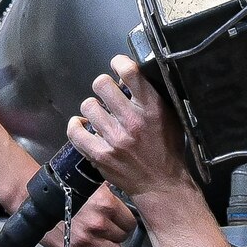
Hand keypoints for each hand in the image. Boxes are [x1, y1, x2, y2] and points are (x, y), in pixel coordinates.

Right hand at [41, 185, 133, 246]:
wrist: (35, 203)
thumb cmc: (61, 193)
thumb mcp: (92, 185)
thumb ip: (111, 195)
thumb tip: (127, 199)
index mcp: (105, 203)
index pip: (130, 222)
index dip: (124, 222)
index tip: (118, 222)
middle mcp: (98, 222)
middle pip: (122, 237)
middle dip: (115, 233)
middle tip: (104, 228)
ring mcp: (87, 240)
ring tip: (97, 238)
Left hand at [67, 56, 193, 210]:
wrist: (161, 184)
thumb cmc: (168, 148)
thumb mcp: (171, 117)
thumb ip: (154, 97)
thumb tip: (132, 77)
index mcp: (153, 108)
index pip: (130, 72)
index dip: (119, 62)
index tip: (117, 65)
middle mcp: (132, 120)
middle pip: (101, 84)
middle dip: (103, 86)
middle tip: (107, 94)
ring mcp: (114, 138)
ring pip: (88, 106)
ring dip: (93, 108)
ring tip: (99, 114)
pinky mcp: (100, 154)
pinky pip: (75, 131)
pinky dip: (76, 125)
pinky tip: (83, 125)